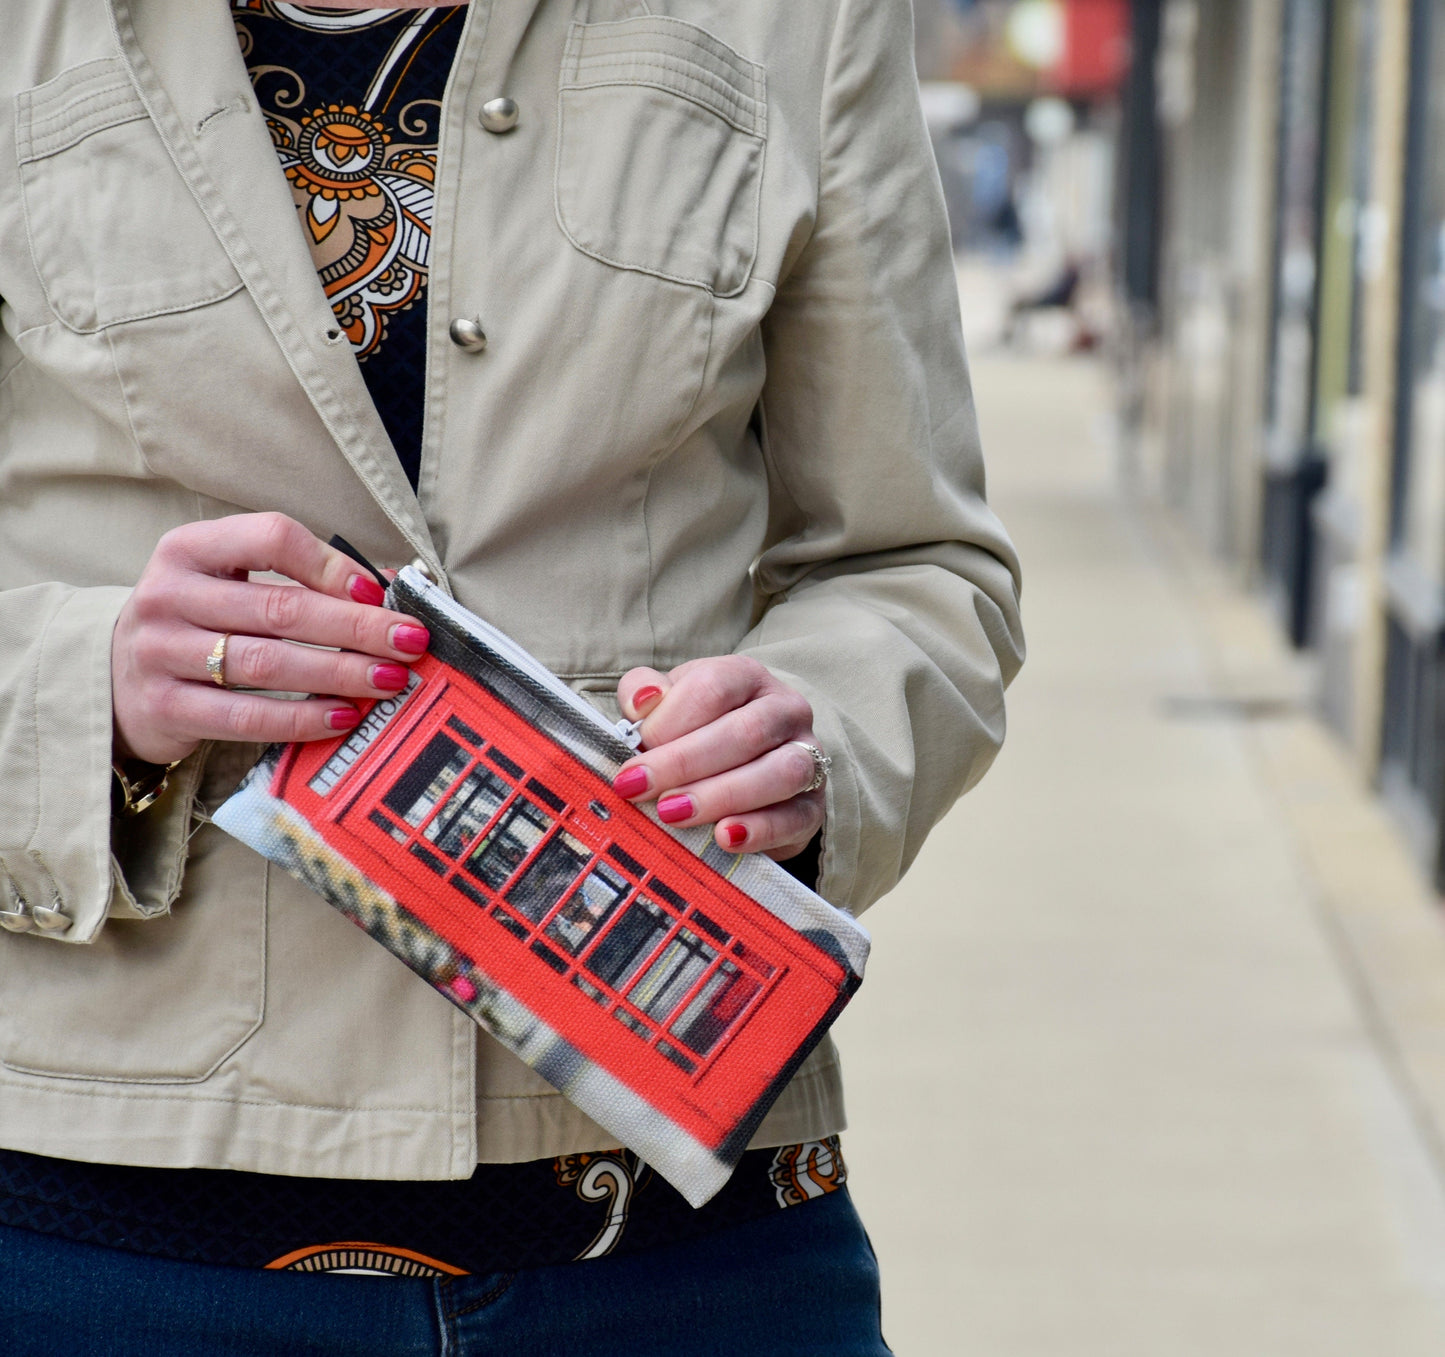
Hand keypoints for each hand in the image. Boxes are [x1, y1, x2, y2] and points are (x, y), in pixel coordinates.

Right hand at [111, 513, 428, 765]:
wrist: (117, 677)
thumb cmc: (196, 621)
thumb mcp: (228, 581)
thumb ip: (297, 578)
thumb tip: (387, 589)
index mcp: (189, 549)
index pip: (270, 538)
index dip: (330, 564)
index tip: (376, 592)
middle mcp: (169, 595)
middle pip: (280, 608)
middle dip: (356, 627)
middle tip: (409, 642)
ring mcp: (161, 653)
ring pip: (267, 662)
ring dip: (339, 672)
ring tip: (389, 680)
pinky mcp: (166, 707)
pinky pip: (246, 715)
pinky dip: (302, 717)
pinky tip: (344, 715)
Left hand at [612, 656, 825, 859]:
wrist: (746, 771)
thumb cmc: (696, 731)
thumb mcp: (666, 703)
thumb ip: (644, 692)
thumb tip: (642, 700)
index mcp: (746, 677)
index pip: (714, 686)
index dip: (670, 720)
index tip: (634, 755)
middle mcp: (785, 709)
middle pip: (745, 731)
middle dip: (685, 762)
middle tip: (641, 788)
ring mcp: (807, 756)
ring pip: (780, 772)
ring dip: (722, 795)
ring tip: (674, 814)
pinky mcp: (813, 806)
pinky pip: (795, 817)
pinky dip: (759, 830)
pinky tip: (724, 838)